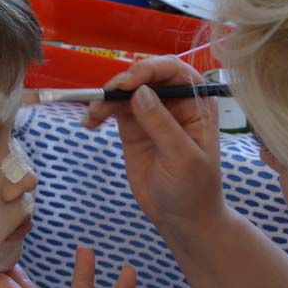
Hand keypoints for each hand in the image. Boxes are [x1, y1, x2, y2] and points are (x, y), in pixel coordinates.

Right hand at [81, 56, 225, 236]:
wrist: (182, 218)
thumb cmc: (194, 188)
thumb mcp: (182, 158)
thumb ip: (162, 125)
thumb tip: (140, 92)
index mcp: (197, 103)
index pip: (175, 71)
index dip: (150, 69)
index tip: (128, 83)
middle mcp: (175, 102)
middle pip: (147, 75)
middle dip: (124, 81)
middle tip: (105, 97)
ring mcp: (152, 114)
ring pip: (127, 90)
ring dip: (107, 96)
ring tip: (93, 115)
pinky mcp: (133, 128)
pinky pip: (114, 109)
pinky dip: (100, 110)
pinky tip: (90, 122)